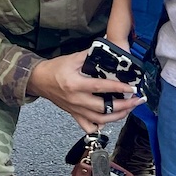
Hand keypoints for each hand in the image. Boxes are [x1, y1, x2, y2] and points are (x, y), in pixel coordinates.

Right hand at [27, 51, 143, 132]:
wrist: (39, 80)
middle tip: (136, 101)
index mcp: (76, 85)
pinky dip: (100, 126)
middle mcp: (77, 100)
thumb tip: (108, 48)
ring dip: (117, 116)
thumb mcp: (73, 58)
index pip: (101, 88)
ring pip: (100, 120)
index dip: (118, 88)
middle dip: (124, 106)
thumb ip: (90, 55)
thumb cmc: (55, 68)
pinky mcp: (74, 115)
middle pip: (104, 108)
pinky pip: (88, 126)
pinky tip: (110, 120)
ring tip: (129, 109)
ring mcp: (76, 110)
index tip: (132, 88)